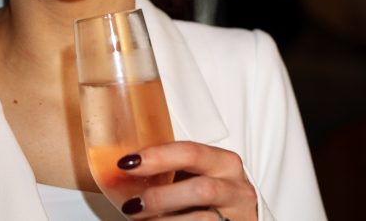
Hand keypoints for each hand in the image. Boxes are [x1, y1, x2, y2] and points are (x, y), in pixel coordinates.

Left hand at [116, 142, 257, 219]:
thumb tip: (126, 166)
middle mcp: (236, 188)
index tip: (128, 164)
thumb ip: (173, 168)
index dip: (157, 157)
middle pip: (200, 190)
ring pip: (201, 220)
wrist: (239, 219)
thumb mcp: (198, 174)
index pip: (191, 152)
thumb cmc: (212, 193)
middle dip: (161, 198)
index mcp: (225, 163)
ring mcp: (237, 215)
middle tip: (132, 204)